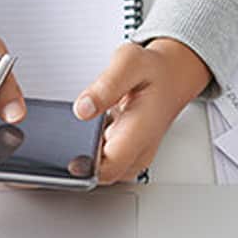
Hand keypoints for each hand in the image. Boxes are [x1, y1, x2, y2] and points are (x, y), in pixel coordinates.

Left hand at [74, 38, 211, 183]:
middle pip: (99, 174)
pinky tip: (89, 130)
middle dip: (78, 158)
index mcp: (140, 131)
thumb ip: (106, 85)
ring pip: (99, 172)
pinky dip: (90, 150)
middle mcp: (138, 151)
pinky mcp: (127, 157)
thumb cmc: (154, 72)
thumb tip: (83, 109)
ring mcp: (133, 157)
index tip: (65, 150)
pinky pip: (103, 164)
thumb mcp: (129, 63)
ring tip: (82, 127)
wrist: (172, 78)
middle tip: (69, 132)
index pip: (108, 169)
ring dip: (84, 154)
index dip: (82, 166)